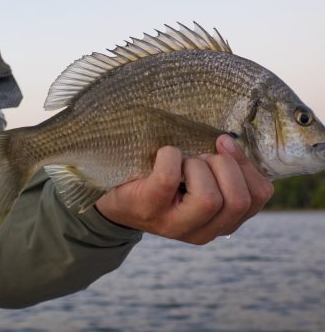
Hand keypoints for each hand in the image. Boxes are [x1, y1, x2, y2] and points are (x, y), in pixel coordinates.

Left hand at [95, 135, 273, 244]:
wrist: (115, 199)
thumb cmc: (161, 180)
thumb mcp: (198, 178)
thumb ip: (220, 169)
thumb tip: (228, 141)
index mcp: (222, 223)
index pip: (259, 196)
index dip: (247, 165)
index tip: (224, 144)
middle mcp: (203, 232)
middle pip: (238, 199)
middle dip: (223, 166)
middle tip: (199, 157)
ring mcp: (175, 225)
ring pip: (210, 198)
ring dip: (197, 166)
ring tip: (181, 162)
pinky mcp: (150, 209)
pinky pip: (170, 178)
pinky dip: (170, 158)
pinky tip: (163, 156)